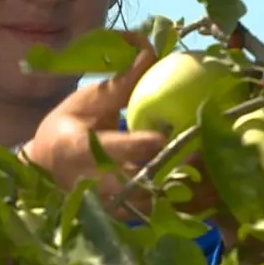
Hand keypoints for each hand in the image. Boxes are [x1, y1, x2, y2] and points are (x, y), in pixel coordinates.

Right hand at [20, 37, 216, 217]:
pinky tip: (213, 196)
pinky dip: (185, 207)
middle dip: (170, 172)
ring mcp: (109, 204)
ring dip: (185, 192)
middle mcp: (94, 182)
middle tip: (203, 155)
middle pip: (137, 182)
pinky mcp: (123, 216)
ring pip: (152, 204)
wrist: (46, 168)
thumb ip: (122, 82)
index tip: (164, 136)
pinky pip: (159, 215)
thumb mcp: (87, 101)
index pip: (112, 149)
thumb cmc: (68, 127)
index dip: (139, 145)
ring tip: (217, 177)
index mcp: (79, 148)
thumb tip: (150, 48)